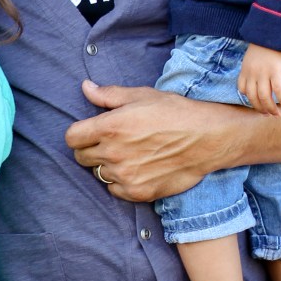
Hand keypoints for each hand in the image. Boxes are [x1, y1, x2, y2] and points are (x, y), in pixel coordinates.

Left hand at [67, 80, 251, 200]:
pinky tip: (138, 169)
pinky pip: (114, 190)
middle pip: (81, 157)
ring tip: (129, 154)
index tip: (90, 132)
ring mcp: (125, 176)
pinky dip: (121, 182)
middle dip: (91, 149)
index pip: (72, 138)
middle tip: (112, 142)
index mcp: (109, 127)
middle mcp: (113, 153)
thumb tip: (85, 88)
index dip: (79, 134)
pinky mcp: (137, 192)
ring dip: (107, 166)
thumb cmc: (175, 112)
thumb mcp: (141, 96)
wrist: (208, 139)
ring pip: (98, 174)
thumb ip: (108, 95)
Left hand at [238, 44, 280, 115]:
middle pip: (253, 97)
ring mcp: (263, 73)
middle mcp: (252, 73)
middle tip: (268, 114)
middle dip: (260, 108)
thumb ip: (253, 67)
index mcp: (245, 69)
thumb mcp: (253, 56)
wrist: (275, 31)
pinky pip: (279, 91)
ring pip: (265, 97)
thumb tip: (259, 80)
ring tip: (277, 114)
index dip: (250, 100)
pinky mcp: (276, 72)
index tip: (257, 105)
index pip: (243, 90)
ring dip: (271, 108)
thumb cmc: (267, 43)